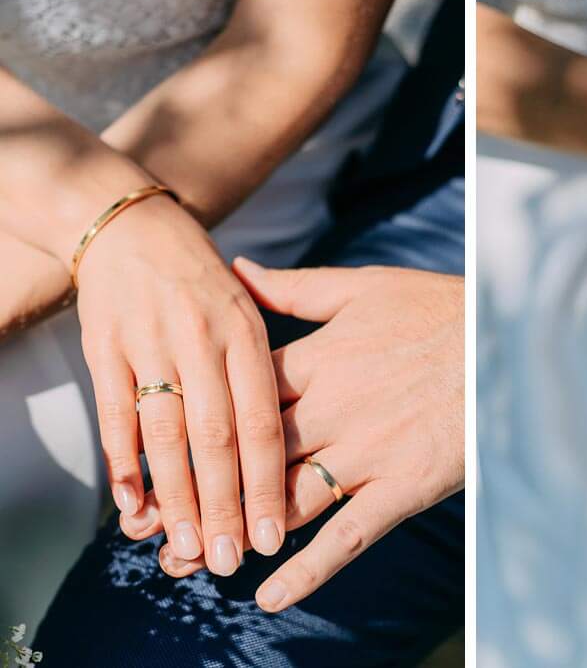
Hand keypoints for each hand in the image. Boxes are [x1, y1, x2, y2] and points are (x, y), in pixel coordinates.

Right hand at [78, 197, 285, 574]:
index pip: (262, 420)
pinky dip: (123, 464)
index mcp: (245, 329)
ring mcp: (151, 341)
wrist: (133, 226)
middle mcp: (201, 336)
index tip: (272, 537)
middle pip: (215, 436)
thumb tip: (279, 457)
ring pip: (164, 433)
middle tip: (227, 562)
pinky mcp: (106, 347)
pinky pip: (115, 414)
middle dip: (223, 505)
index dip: (266, 483)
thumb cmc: (199, 281)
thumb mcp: (246, 308)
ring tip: (180, 549)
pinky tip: (131, 504)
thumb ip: (260, 374)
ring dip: (173, 497)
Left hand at [146, 259, 464, 613]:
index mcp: (321, 357)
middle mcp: (334, 407)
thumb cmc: (439, 308)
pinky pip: (346, 535)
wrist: (510, 337)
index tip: (155, 446)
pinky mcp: (401, 486)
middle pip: (251, 456)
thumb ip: (294, 289)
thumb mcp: (364, 287)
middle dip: (203, 491)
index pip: (239, 396)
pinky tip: (268, 595)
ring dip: (239, 533)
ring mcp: (367, 450)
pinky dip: (306, 568)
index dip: (194, 423)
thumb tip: (235, 269)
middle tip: (155, 527)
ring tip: (195, 563)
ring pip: (287, 499)